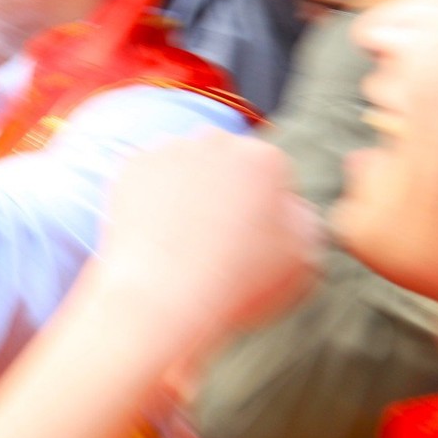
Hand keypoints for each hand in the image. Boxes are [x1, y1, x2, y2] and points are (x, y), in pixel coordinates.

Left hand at [94, 132, 319, 344]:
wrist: (163, 297)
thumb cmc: (238, 284)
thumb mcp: (303, 260)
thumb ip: (306, 221)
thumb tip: (290, 206)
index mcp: (264, 158)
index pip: (272, 174)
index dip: (267, 209)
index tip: (256, 237)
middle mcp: (216, 141)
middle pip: (229, 161)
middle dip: (229, 189)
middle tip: (221, 235)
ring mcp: (170, 149)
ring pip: (189, 163)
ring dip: (191, 188)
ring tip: (188, 236)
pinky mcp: (132, 165)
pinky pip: (151, 175)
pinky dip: (155, 195)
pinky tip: (161, 229)